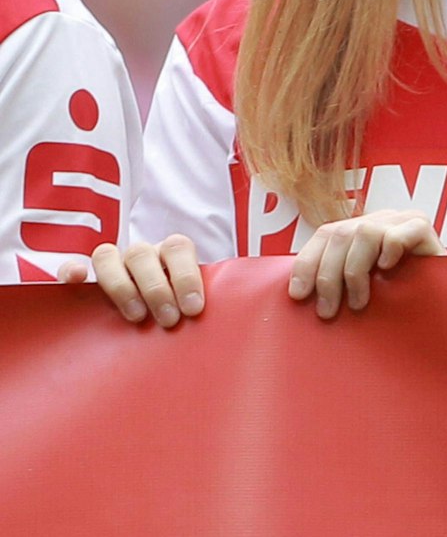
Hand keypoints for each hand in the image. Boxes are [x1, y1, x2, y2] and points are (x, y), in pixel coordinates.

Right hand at [63, 237, 204, 326]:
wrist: (157, 313)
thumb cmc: (179, 312)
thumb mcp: (193, 306)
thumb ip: (202, 307)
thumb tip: (240, 332)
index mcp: (170, 252)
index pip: (179, 248)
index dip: (187, 276)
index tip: (193, 308)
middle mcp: (141, 255)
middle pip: (142, 254)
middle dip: (156, 288)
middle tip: (169, 320)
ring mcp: (112, 264)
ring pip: (108, 257)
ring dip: (122, 286)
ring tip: (137, 317)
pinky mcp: (81, 279)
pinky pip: (71, 268)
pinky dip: (72, 272)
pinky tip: (77, 281)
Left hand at [288, 210, 443, 319]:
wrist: (443, 309)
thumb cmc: (398, 302)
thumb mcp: (361, 291)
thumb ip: (336, 282)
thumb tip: (295, 294)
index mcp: (360, 231)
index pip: (325, 234)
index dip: (307, 263)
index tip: (298, 295)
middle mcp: (380, 220)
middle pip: (340, 235)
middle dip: (328, 276)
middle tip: (329, 312)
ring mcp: (402, 220)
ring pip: (365, 232)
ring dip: (355, 271)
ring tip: (359, 302)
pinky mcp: (423, 229)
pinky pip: (398, 233)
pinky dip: (389, 251)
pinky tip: (388, 271)